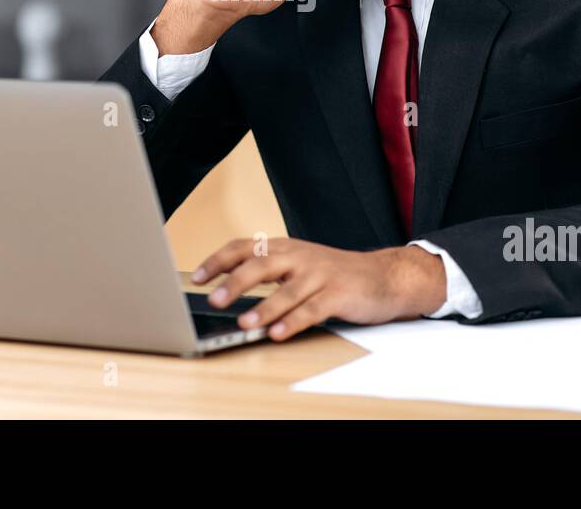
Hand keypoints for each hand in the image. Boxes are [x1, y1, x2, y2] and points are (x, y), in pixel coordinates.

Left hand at [189, 237, 447, 340]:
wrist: (383, 275)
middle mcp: (299, 257)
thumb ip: (268, 273)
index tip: (196, 277)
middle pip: (261, 265)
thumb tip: (227, 290)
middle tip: (214, 299)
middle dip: (235, 282)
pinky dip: (293, 322)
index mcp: (285, 248)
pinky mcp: (338, 293)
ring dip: (263, 308)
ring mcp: (320, 275)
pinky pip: (312, 309)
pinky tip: (279, 334)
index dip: (218, 260)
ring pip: (286, 290)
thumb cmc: (334, 273)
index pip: (244, 247)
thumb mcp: (298, 265)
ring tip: (244, 323)